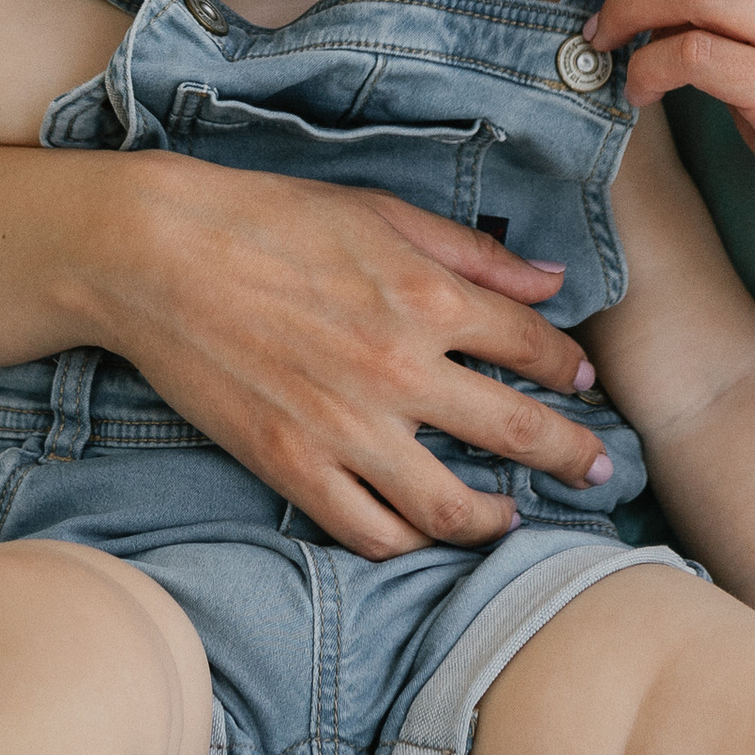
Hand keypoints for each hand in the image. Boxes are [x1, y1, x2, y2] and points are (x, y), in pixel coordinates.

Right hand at [86, 159, 615, 560]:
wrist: (157, 255)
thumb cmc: (269, 219)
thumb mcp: (382, 213)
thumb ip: (473, 252)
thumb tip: (551, 279)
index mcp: (429, 297)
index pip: (535, 347)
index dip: (570, 368)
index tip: (583, 382)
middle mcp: (401, 370)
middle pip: (520, 432)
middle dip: (573, 456)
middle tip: (597, 471)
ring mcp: (346, 428)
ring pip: (452, 507)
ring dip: (498, 519)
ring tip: (513, 518)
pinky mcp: (292, 466)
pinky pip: (371, 531)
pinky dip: (408, 541)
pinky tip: (424, 530)